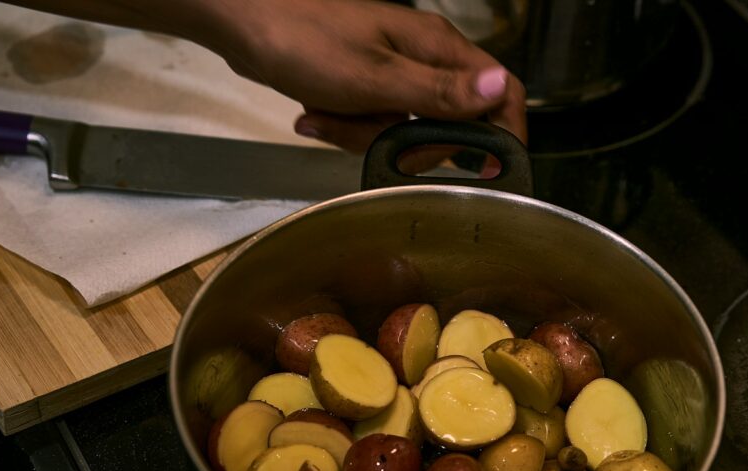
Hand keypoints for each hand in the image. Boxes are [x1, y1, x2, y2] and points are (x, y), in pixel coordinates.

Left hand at [197, 0, 526, 151]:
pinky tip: (316, 115)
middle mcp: (424, 58)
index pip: (502, 91)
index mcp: (437, 48)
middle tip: (380, 144)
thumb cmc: (305, 41)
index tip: (489, 170)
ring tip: (326, 116)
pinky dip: (345, 127)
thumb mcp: (377, 78)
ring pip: (405, 129)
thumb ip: (441, 92)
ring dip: (365, 136)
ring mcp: (394, 71)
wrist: (243, 22)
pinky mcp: (366, 84)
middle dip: (413, 144)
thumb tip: (501, 89)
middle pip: (450, 122)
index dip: (504, 134)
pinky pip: (372, 124)